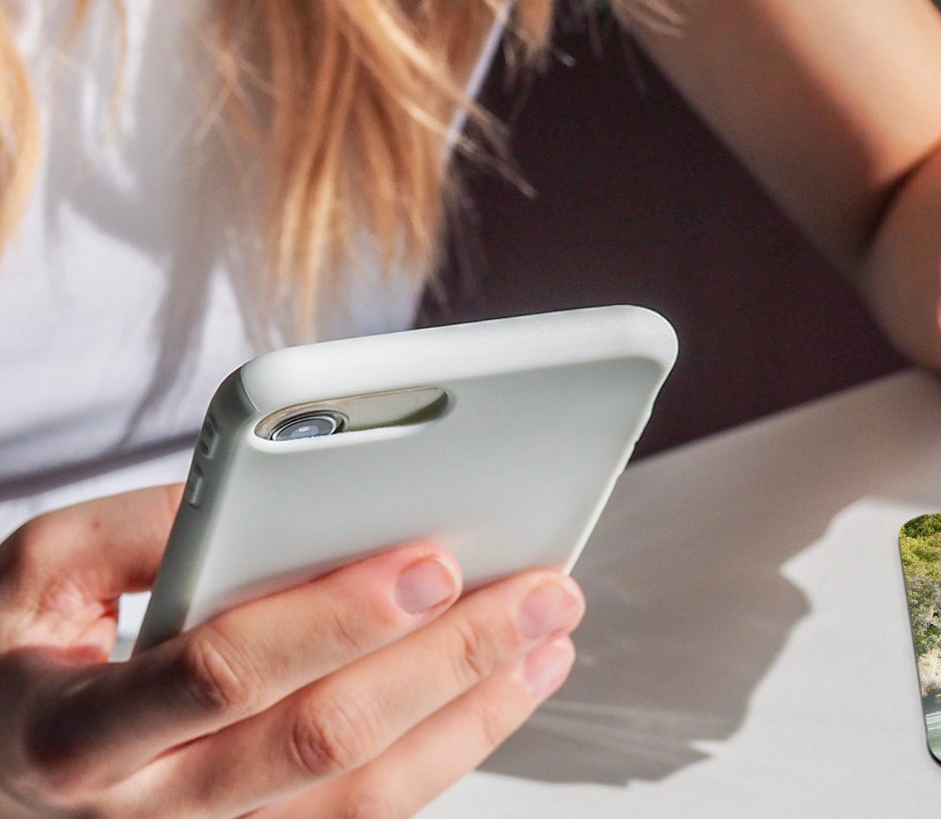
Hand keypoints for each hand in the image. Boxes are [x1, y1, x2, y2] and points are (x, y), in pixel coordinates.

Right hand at [0, 484, 583, 817]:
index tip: (432, 560)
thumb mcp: (38, 574)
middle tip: (541, 592)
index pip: (226, 674)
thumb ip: (143, 528)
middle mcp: (150, 810)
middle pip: (325, 740)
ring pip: (366, 796)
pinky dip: (452, 750)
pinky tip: (506, 688)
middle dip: (449, 661)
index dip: (336, 619)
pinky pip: (369, 814)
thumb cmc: (17, 659)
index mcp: (79, 732)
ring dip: (476, 712)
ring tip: (551, 636)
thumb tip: (280, 490)